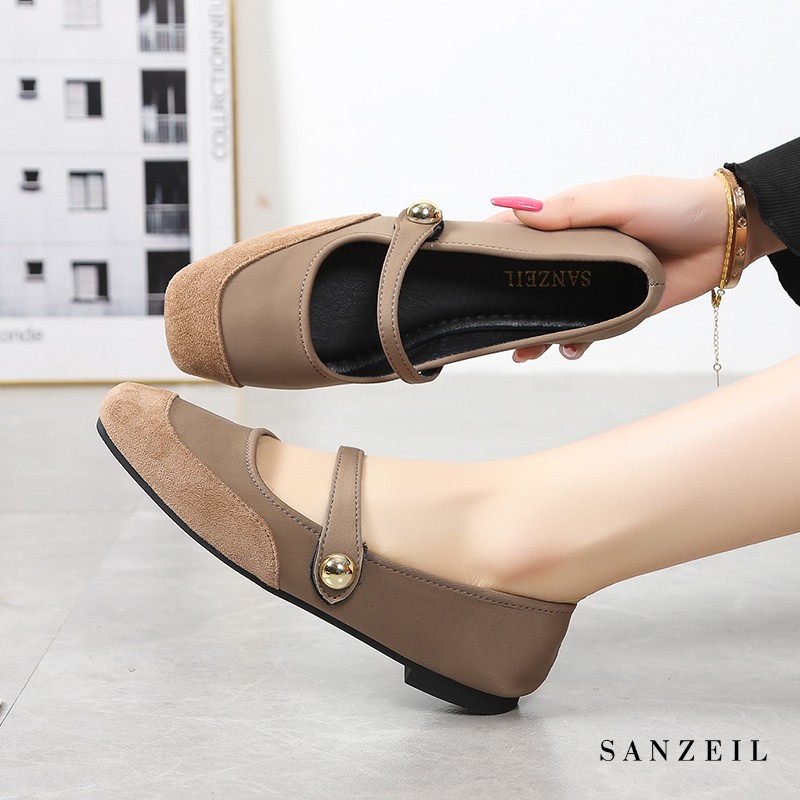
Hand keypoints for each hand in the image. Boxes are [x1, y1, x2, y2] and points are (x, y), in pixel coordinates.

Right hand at [489, 175, 780, 361]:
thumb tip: (518, 211)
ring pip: (553, 313)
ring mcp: (596, 285)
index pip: (520, 234)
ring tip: (523, 352)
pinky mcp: (618, 310)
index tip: (464, 265)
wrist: (725, 236)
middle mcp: (577, 256)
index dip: (491, 248)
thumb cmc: (673, 205)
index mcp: (571, 223)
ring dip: (535, 333)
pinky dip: (575, 344)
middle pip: (528, 282)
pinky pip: (588, 332)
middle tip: (487, 325)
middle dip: (507, 304)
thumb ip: (572, 208)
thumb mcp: (620, 198)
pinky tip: (571, 350)